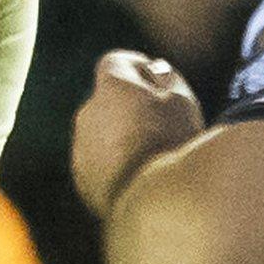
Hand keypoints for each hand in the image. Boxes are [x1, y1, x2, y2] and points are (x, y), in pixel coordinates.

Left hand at [73, 50, 203, 217]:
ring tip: (154, 155)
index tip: (158, 80)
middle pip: (108, 98)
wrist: (153, 201)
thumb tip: (154, 72)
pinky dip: (114, 163)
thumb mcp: (182, 101)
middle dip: (130, 104)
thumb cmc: (172, 143)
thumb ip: (166, 77)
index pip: (116, 61)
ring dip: (121, 135)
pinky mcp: (82, 178)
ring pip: (102, 131)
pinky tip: (140, 176)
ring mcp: (81, 147)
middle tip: (162, 122)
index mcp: (110, 87)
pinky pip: (98, 161)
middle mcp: (87, 112)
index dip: (138, 67)